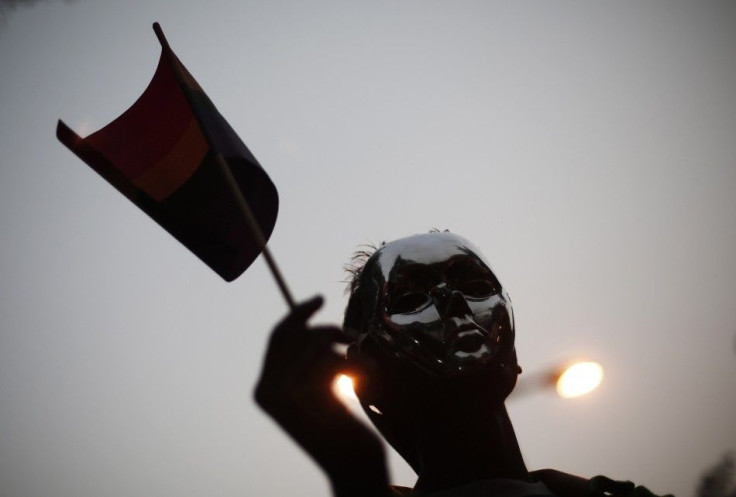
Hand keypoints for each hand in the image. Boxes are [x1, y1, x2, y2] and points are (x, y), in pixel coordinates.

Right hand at [254, 296, 388, 496]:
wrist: (352, 466)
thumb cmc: (341, 427)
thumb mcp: (318, 390)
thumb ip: (306, 361)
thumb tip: (309, 321)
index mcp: (264, 389)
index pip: (277, 336)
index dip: (299, 314)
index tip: (320, 299)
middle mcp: (265, 391)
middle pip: (296, 333)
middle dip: (327, 329)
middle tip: (353, 338)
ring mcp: (281, 393)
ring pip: (315, 342)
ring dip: (345, 348)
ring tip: (363, 367)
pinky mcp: (304, 396)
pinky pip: (329, 357)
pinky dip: (353, 361)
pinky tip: (365, 378)